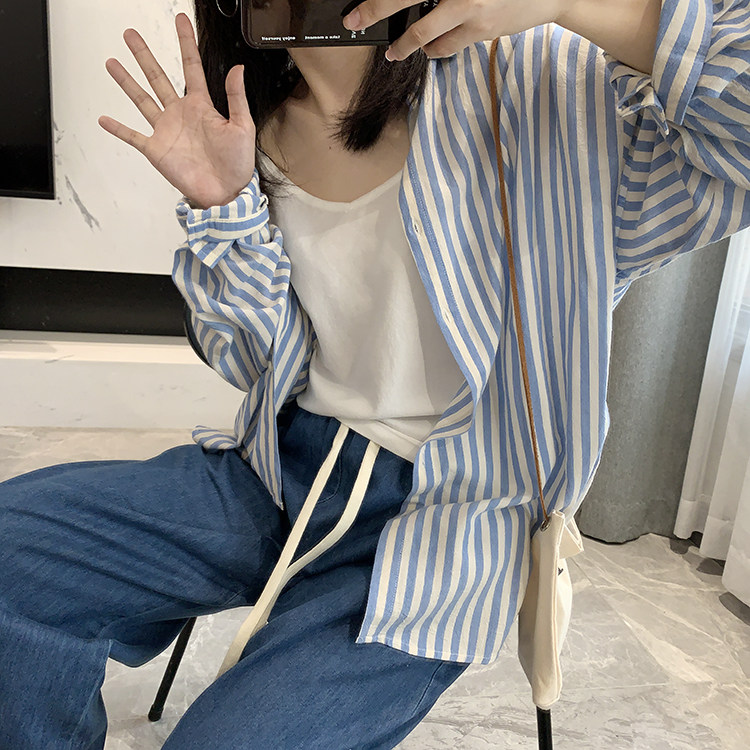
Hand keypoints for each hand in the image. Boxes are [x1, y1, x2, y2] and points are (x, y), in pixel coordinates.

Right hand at [98, 13, 255, 209]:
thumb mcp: (242, 127)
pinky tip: (104, 118)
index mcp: (202, 106)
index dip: (186, 42)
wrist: (227, 193)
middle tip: (130, 34)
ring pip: (142, 99)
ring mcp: (166, 131)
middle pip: (158, 76)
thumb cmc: (238, 164)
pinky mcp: (156, 150)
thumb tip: (237, 68)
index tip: (180, 20)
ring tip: (112, 62)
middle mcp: (180, 114)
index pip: (191, 67)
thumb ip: (236, 97)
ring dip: (126, 81)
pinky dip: (118, 129)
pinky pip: (133, 136)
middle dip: (144, 55)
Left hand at [342, 0, 562, 61]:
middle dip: (375, 10)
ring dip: (405, 45)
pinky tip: (431, 49)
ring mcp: (469, 5)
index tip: (360, 7)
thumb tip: (414, 1)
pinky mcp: (480, 28)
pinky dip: (435, 50)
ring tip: (394, 51)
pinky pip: (446, 46)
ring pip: (425, 33)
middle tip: (355, 21)